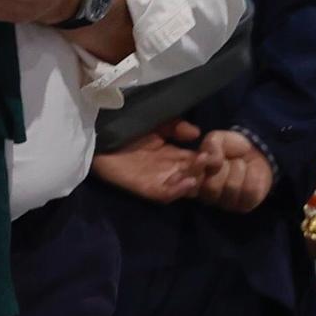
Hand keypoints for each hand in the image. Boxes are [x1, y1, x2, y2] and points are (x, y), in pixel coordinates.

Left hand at [91, 122, 205, 203]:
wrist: (97, 132)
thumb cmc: (125, 125)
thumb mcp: (157, 122)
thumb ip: (176, 126)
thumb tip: (197, 133)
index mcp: (172, 154)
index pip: (196, 159)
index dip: (209, 156)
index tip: (219, 150)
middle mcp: (167, 168)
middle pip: (193, 173)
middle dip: (205, 168)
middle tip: (214, 159)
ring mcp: (156, 179)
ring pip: (183, 184)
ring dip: (195, 177)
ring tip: (202, 165)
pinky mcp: (144, 187)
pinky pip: (164, 194)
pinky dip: (177, 190)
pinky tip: (188, 180)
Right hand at [195, 129, 274, 212]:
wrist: (257, 152)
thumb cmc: (232, 147)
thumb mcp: (218, 139)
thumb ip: (210, 146)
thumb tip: (207, 159)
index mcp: (195, 179)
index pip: (188, 182)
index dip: (196, 170)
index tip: (202, 158)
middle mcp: (206, 195)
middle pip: (211, 187)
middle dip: (224, 167)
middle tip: (229, 160)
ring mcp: (225, 203)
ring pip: (232, 187)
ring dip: (240, 169)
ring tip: (241, 165)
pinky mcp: (244, 206)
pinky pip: (249, 192)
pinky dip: (254, 176)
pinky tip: (252, 173)